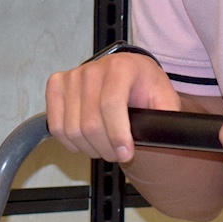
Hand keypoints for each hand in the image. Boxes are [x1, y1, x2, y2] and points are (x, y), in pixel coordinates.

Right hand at [46, 52, 178, 164]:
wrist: (130, 75)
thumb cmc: (146, 88)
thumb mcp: (165, 99)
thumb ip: (166, 116)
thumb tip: (164, 135)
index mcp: (122, 67)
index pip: (111, 103)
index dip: (117, 134)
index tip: (126, 154)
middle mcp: (93, 68)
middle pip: (90, 122)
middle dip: (105, 148)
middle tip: (118, 155)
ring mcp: (72, 76)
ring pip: (72, 129)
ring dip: (89, 148)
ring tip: (104, 148)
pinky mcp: (57, 85)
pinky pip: (56, 125)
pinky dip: (70, 142)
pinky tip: (86, 142)